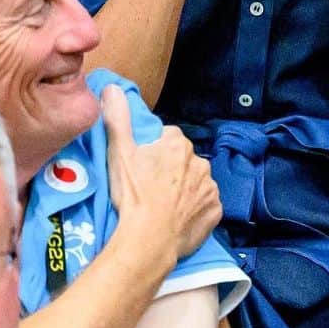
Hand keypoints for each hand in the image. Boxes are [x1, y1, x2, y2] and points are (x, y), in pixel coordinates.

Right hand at [104, 85, 221, 261]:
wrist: (148, 239)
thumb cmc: (133, 194)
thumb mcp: (120, 153)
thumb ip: (117, 118)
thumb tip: (112, 88)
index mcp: (178, 145)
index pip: (168, 139)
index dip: (154, 152)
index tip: (142, 168)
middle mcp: (201, 162)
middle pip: (183, 161)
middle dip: (171, 170)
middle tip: (150, 188)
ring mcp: (211, 188)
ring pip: (196, 183)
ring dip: (184, 190)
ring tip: (163, 206)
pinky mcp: (216, 211)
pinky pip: (206, 206)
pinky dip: (195, 210)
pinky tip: (179, 219)